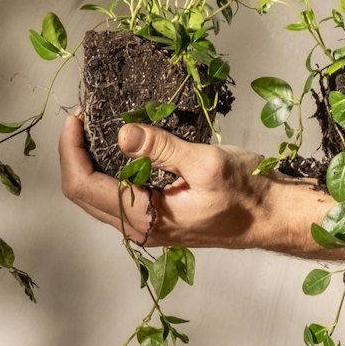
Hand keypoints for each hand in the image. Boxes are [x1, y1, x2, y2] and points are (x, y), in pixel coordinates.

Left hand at [57, 114, 273, 247]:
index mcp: (146, 218)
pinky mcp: (160, 219)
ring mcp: (149, 227)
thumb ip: (161, 148)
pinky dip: (110, 171)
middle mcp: (140, 228)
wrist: (273, 218)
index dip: (71, 149)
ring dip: (91, 163)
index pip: (84, 185)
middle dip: (75, 154)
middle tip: (85, 118)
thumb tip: (121, 133)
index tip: (78, 116)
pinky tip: (121, 148)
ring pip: (99, 197)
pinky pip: (119, 197)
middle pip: (83, 194)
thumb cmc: (247, 193)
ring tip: (98, 128)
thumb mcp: (206, 163)